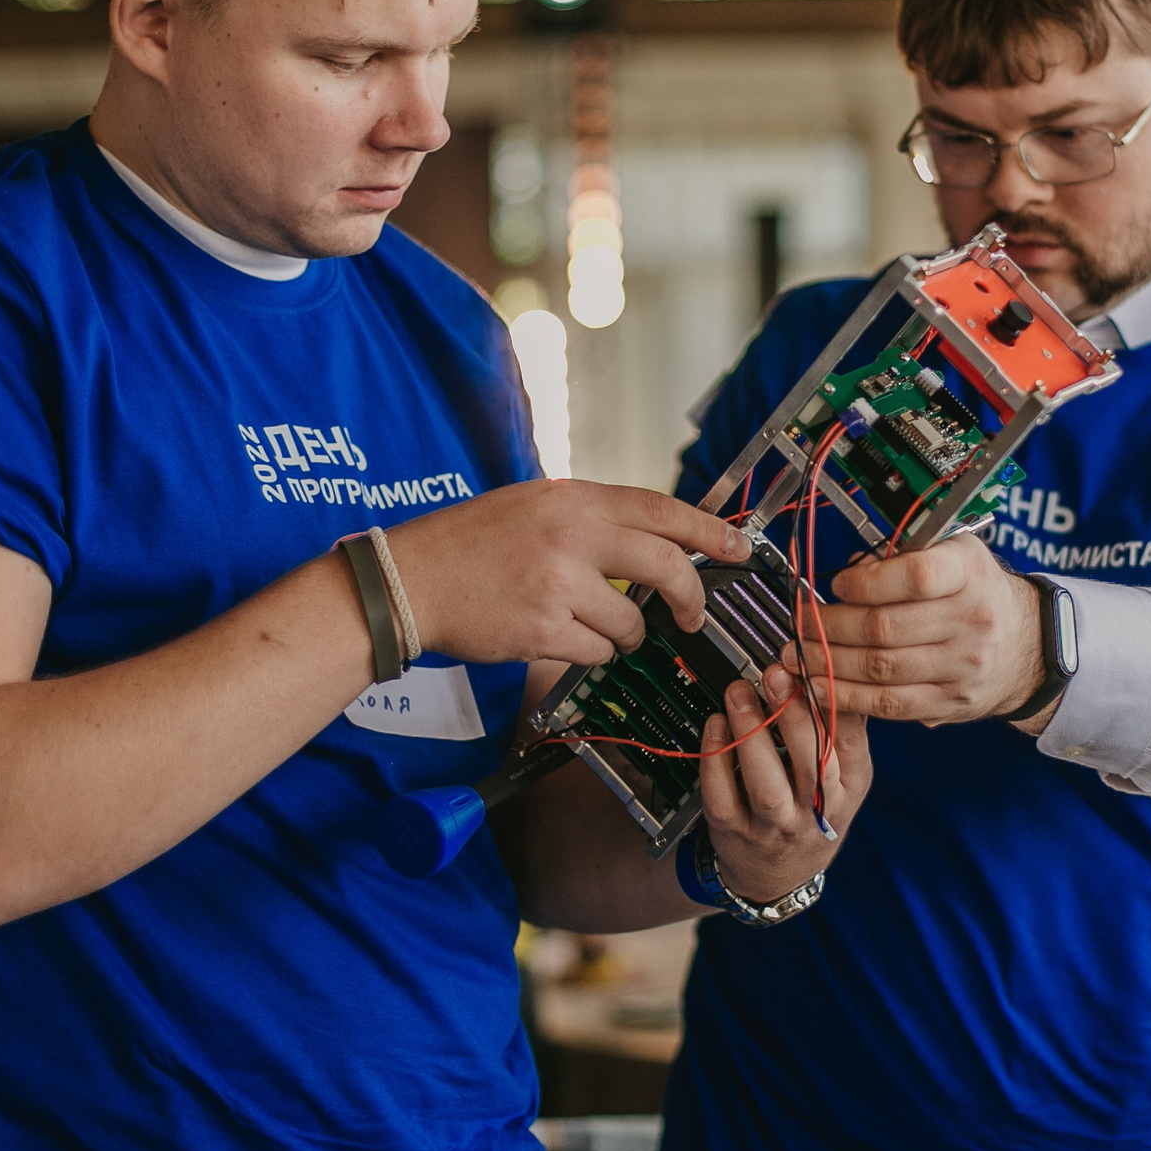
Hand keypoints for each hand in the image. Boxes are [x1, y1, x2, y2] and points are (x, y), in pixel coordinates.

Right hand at [384, 480, 748, 665]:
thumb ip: (591, 517)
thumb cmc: (471, 543)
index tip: (738, 546)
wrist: (411, 579)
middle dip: (689, 596)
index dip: (708, 530)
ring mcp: (557, 585)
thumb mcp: (534, 504)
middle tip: (692, 614)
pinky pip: (596, 651)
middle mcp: (570, 536)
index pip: (660, 508)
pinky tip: (558, 636)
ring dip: (624, 633)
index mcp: (572, 499)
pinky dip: (590, 651)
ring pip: (630, 622)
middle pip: (664, 566)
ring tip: (589, 624)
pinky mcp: (542, 630)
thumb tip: (654, 539)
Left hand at [696, 667, 870, 902]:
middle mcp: (816, 811)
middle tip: (774, 675)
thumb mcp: (844, 778)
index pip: (847, 741)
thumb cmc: (811, 814)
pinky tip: (715, 726)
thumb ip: (841, 728)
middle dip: (793, 715)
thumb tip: (831, 668)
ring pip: (765, 784)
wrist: (776, 876)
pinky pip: (722, 797)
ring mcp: (774, 827)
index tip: (809, 666)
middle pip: (812, 764)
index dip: (828, 701)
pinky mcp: (734, 833)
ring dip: (751, 734)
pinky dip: (715, 759)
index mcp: (848, 787)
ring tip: (739, 693)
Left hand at [793, 534, 1044, 723]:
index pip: (915, 577)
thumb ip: (904, 557)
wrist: (1028, 645)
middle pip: (885, 628)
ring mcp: (962, 667)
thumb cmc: (978, 592)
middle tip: (800, 622)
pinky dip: (847, 696)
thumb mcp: (954, 555)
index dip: (866, 581)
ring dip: (829, 662)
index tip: (837, 583)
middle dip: (830, 626)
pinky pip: (889, 704)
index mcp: (970, 574)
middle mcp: (972, 621)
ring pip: (881, 668)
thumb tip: (851, 571)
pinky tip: (820, 685)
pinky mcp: (950, 701)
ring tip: (799, 652)